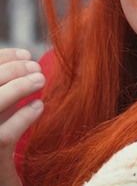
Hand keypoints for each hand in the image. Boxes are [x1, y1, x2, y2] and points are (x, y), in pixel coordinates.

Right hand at [0, 48, 44, 185]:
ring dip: (19, 88)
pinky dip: (24, 117)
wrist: (1, 179)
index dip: (3, 58)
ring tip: (40, 81)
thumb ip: (5, 87)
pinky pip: (4, 136)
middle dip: (13, 71)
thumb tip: (23, 59)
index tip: (26, 54)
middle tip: (37, 68)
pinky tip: (38, 107)